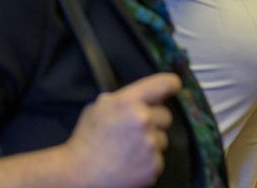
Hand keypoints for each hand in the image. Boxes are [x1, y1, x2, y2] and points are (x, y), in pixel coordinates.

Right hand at [62, 73, 180, 187]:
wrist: (81, 172)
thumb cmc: (86, 140)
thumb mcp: (98, 108)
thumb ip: (121, 100)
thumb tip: (140, 99)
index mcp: (128, 102)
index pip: (161, 84)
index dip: (171, 84)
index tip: (174, 85)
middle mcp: (143, 120)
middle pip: (166, 115)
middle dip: (154, 120)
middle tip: (135, 129)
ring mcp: (150, 144)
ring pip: (162, 138)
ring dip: (150, 141)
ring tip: (128, 148)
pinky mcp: (154, 165)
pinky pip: (158, 158)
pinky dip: (148, 160)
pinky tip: (130, 161)